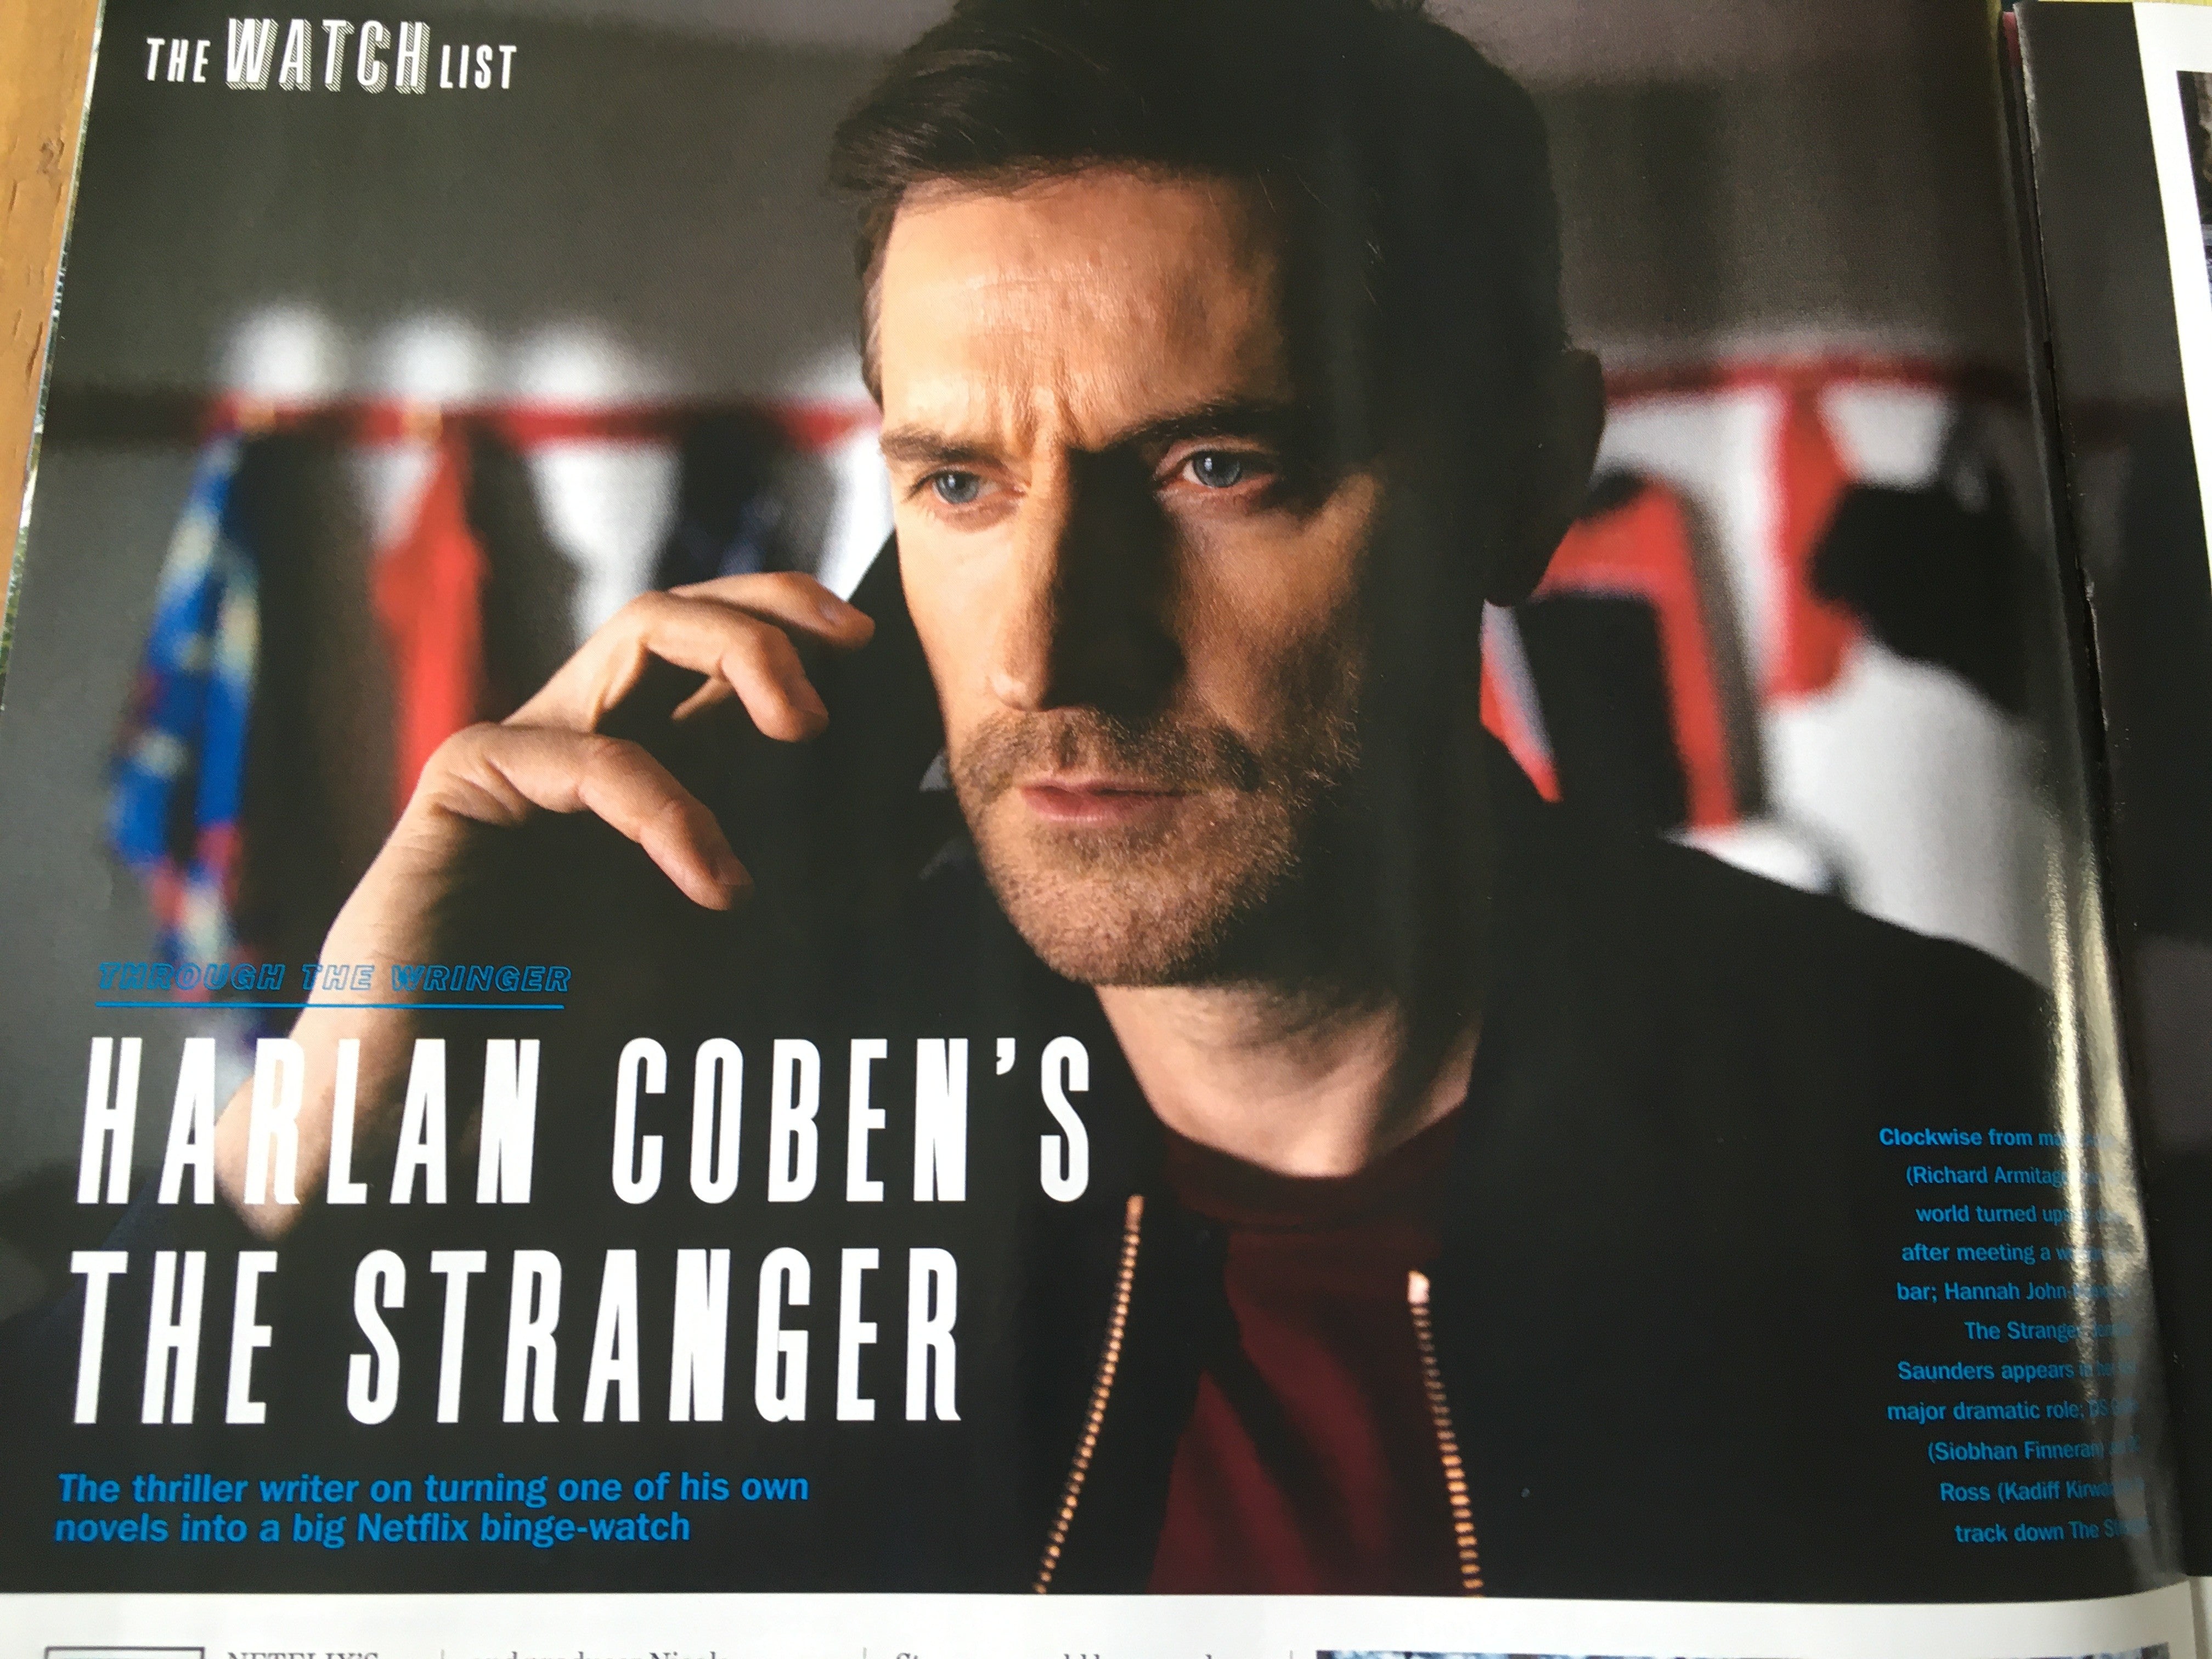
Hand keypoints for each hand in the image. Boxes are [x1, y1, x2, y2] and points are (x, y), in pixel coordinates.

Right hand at [212, 573, 873, 1233]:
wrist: (432, 1098)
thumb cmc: (570, 1029)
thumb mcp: (732, 946)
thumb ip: (824, 884)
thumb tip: (942, 833)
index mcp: (650, 767)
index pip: (728, 657)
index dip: (807, 629)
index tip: (892, 653)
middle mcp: (592, 735)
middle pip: (688, 608)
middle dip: (780, 605)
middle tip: (856, 645)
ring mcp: (529, 746)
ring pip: (640, 629)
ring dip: (742, 653)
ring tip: (807, 728)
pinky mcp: (470, 777)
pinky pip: (589, 755)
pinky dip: (669, 810)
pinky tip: (717, 884)